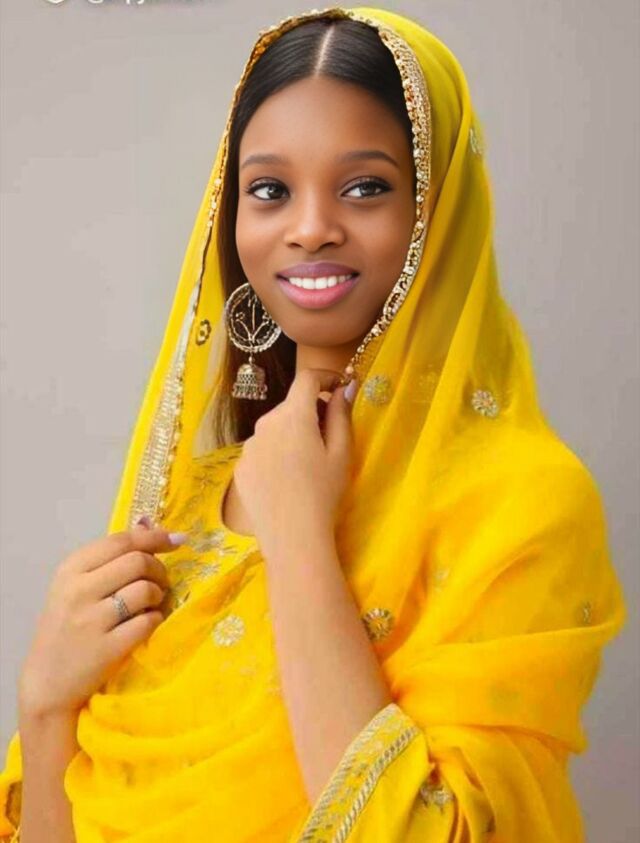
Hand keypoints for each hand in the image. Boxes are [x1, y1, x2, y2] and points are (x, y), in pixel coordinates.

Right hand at [17, 523, 183, 718]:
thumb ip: (110, 556)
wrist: (47, 681)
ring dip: (159, 595)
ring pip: (146, 590)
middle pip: (138, 561)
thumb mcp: (76, 585)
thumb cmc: (66, 627)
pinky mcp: (107, 648)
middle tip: (160, 582)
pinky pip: (148, 622)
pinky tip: (147, 623)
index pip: (121, 541)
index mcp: (71, 569)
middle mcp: (79, 590)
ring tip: (152, 603)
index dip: (154, 537)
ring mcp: (92, 620)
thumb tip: (149, 524)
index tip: (176, 540)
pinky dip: (156, 619)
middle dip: (159, 569)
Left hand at [234, 368, 357, 552]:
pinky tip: (287, 482)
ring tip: (307, 467)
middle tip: (330, 438)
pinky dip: (276, 455)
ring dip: (292, 435)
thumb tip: (344, 388)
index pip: (307, 378)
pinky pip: (262, 451)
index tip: (339, 387)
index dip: (326, 377)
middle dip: (311, 412)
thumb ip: (341, 414)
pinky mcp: (240, 467)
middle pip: (291, 406)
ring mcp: (249, 446)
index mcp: (293, 415)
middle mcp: (265, 423)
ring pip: (275, 429)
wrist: (292, 537)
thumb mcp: (342, 453)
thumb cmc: (324, 493)